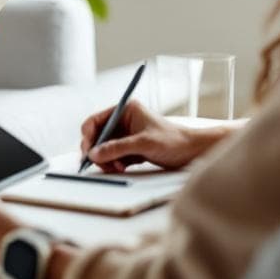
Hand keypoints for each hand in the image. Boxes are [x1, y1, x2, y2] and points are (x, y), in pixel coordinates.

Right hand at [80, 100, 211, 172]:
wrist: (192, 153)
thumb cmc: (173, 141)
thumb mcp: (143, 143)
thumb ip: (117, 148)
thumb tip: (94, 153)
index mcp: (125, 110)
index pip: (96, 121)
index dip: (88, 136)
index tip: (87, 150)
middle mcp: (123, 121)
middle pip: (97, 136)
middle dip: (97, 151)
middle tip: (98, 163)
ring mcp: (126, 136)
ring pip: (104, 148)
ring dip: (106, 159)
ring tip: (116, 167)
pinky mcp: (130, 149)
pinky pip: (113, 157)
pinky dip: (114, 164)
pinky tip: (122, 168)